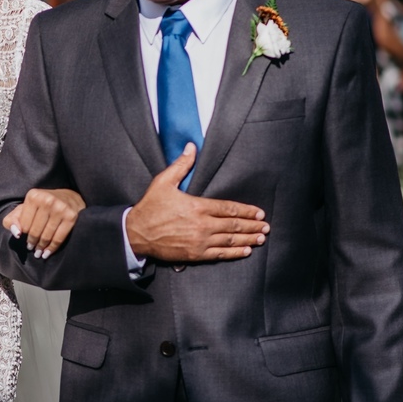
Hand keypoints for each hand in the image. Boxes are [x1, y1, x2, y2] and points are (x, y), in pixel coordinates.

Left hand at [3, 189, 85, 257]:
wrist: (69, 198)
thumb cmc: (43, 205)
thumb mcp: (24, 208)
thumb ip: (12, 219)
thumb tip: (17, 234)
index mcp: (33, 196)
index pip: (24, 224)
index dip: (23, 233)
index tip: (24, 238)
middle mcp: (46, 200)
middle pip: (35, 231)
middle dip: (32, 242)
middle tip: (31, 248)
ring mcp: (60, 208)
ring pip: (46, 235)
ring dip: (41, 247)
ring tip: (38, 253)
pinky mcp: (71, 216)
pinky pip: (59, 238)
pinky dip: (52, 248)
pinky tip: (47, 253)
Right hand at [125, 143, 266, 261]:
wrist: (136, 233)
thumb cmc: (150, 207)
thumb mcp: (163, 182)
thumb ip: (181, 165)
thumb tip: (191, 147)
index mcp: (197, 206)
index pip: (229, 208)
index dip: (246, 211)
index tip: (259, 213)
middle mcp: (202, 225)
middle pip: (234, 225)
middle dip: (252, 226)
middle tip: (266, 227)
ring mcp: (200, 241)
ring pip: (230, 240)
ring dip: (248, 239)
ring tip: (260, 239)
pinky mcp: (195, 254)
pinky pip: (220, 254)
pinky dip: (234, 253)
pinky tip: (245, 251)